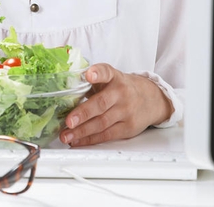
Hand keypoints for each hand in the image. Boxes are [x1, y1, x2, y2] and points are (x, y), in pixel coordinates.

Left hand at [59, 63, 173, 146]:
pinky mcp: (128, 127)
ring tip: (66, 135)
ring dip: (81, 131)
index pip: (106, 72)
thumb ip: (91, 83)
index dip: (97, 73)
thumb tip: (62, 92)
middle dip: (83, 113)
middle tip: (68, 121)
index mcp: (114, 77)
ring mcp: (126, 111)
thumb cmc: (122, 88)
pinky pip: (106, 135)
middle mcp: (121, 93)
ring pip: (102, 123)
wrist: (151, 99)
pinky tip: (77, 140)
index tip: (89, 74)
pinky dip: (90, 139)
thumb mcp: (110, 79)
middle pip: (101, 104)